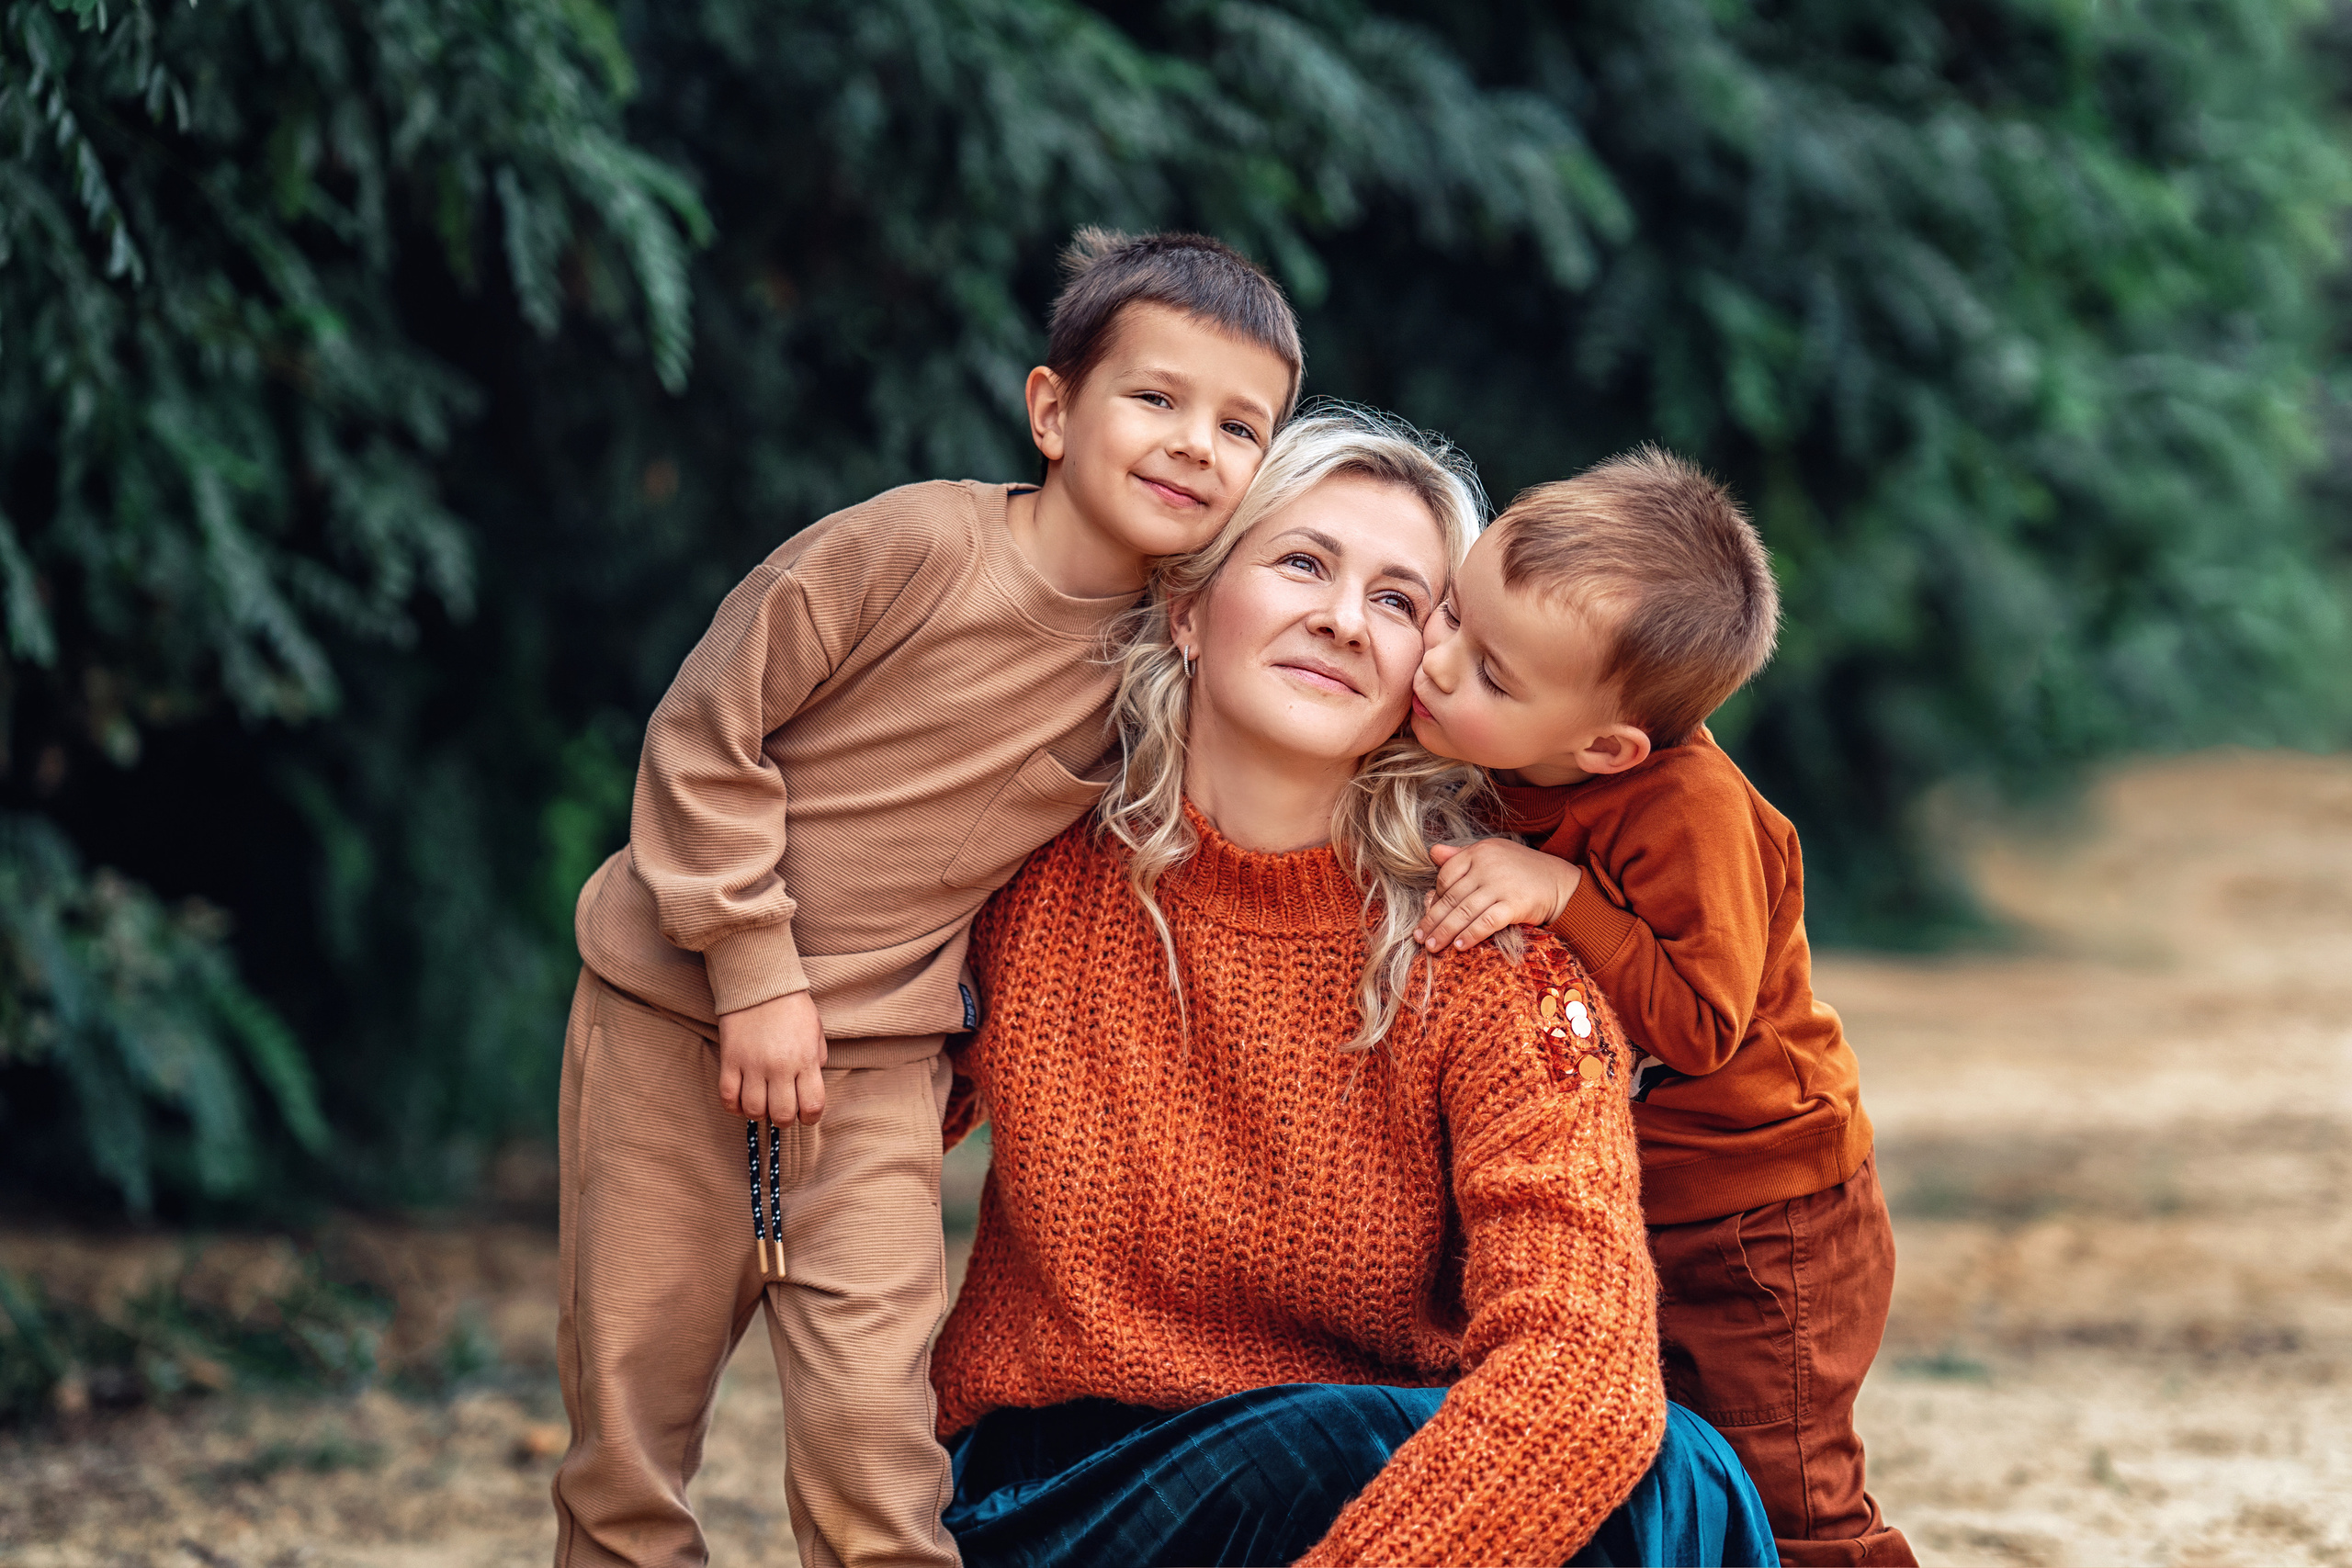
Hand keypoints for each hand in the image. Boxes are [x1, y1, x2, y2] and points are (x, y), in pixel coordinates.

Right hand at [717, 990, 827, 1123]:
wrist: (760, 983)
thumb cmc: (792, 1008)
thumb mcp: (816, 1033)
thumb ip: (816, 1062)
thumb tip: (808, 1089)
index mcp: (805, 1060)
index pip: (812, 1106)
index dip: (810, 1118)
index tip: (805, 1114)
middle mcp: (779, 1067)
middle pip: (781, 1115)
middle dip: (784, 1119)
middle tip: (782, 1108)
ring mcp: (752, 1065)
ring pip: (753, 1110)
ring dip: (758, 1112)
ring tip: (762, 1100)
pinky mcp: (730, 1060)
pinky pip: (727, 1097)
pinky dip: (733, 1106)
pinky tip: (741, 1099)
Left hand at [1414, 839, 1583, 951]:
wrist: (1561, 882)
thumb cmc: (1523, 870)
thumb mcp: (1492, 854)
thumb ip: (1461, 856)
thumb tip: (1432, 852)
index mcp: (1479, 851)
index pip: (1447, 875)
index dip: (1436, 897)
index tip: (1430, 913)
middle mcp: (1488, 865)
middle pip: (1452, 897)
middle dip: (1433, 920)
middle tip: (1419, 938)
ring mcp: (1501, 884)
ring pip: (1464, 911)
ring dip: (1445, 932)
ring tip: (1432, 947)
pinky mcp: (1515, 903)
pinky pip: (1486, 922)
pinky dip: (1471, 935)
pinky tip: (1459, 946)